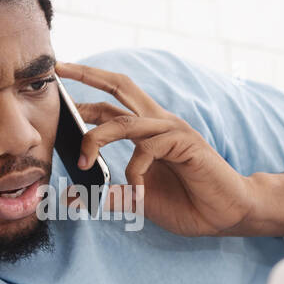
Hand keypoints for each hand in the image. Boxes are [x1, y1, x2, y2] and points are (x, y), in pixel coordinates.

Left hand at [55, 62, 256, 237]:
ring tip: (84, 163)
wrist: (227, 214)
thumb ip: (111, 195)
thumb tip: (76, 199)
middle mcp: (158, 123)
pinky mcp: (185, 143)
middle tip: (58, 69)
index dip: (84, 95)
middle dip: (88, 75)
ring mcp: (172, 130)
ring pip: (124, 121)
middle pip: (120, 86)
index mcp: (147, 131)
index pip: (110, 104)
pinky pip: (149, 148)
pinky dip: (135, 171)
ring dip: (97, 139)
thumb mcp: (139, 201)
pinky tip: (136, 192)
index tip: (56, 91)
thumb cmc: (189, 204)